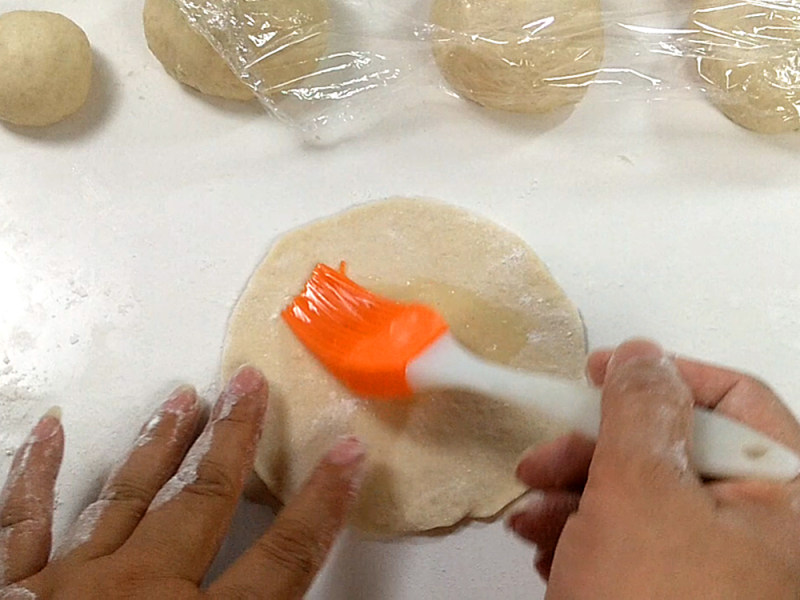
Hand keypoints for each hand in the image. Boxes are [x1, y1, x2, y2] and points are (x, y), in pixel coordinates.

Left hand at [0, 366, 365, 599]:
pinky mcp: (12, 589)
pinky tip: (48, 431)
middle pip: (205, 501)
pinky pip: (23, 521)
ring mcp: (70, 585)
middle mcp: (137, 594)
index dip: (322, 505)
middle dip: (235, 439)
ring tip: (184, 398)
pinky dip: (35, 473)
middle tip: (249, 384)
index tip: (347, 455)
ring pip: (127, 494)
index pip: (283, 560)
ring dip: (161, 443)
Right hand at [510, 339, 799, 598]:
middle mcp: (755, 529)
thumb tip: (642, 355)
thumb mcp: (642, 494)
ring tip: (528, 516)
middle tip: (540, 460)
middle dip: (593, 451)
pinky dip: (580, 536)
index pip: (730, 400)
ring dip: (572, 495)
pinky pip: (626, 544)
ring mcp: (711, 567)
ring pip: (637, 498)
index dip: (659, 375)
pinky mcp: (668, 594)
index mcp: (780, 497)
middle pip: (671, 451)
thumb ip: (640, 411)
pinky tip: (543, 549)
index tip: (595, 373)